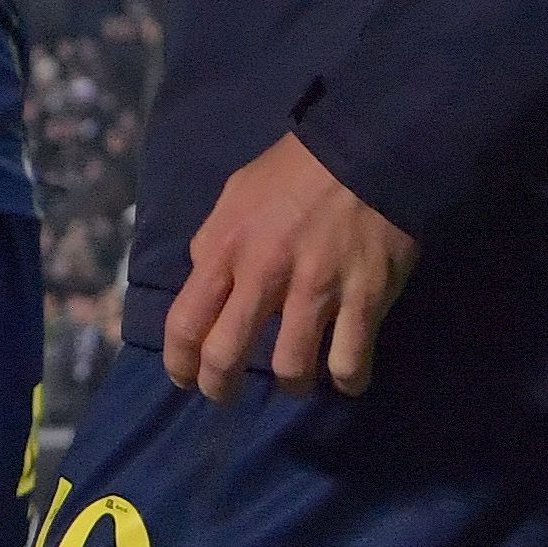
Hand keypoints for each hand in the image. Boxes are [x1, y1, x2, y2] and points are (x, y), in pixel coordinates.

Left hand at [165, 130, 418, 400]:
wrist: (367, 151)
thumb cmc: (295, 171)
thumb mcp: (235, 195)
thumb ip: (215, 242)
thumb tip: (202, 283)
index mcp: (225, 247)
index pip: (185, 321)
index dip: (180, 362)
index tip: (185, 377)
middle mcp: (264, 273)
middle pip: (226, 356)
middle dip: (221, 388)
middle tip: (228, 395)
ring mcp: (316, 288)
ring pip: (290, 369)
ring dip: (291, 384)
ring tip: (296, 379)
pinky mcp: (364, 297)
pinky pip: (349, 362)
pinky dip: (347, 379)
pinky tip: (346, 374)